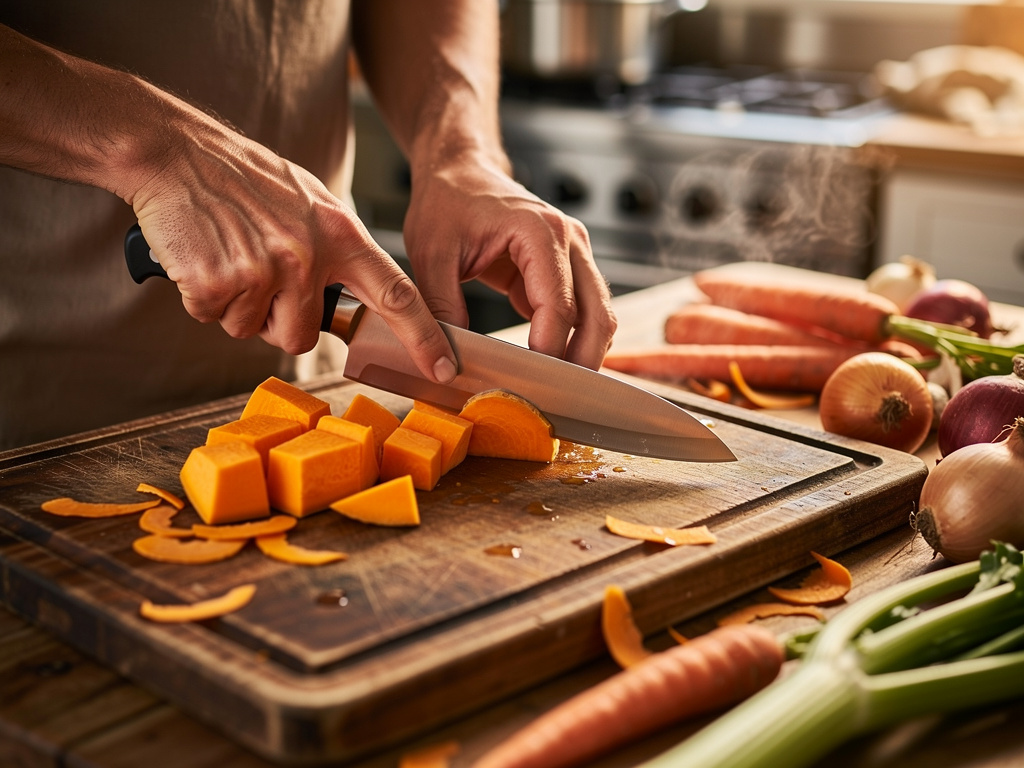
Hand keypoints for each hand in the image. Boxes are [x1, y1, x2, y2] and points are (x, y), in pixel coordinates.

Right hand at [128, 110, 456, 383]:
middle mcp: (308, 256)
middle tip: (257, 276)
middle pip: (302, 336)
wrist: (175, 152)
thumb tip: (351, 297)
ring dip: (238, 308)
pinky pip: (213, 318)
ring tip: (229, 256)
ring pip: (254, 332)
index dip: (424, 337)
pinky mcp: (218, 283)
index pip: (398, 295)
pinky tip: (203, 257)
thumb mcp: (310, 200)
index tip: (443, 369)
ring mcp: (263, 270)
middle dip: (278, 322)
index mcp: (340, 234)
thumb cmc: (244, 178)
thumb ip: (335, 248)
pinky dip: (203, 297)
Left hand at [402, 154, 616, 369]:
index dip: (548, 352)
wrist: (460, 170)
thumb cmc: (447, 202)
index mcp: (540, 231)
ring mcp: (576, 253)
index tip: (528, 385)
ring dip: (584, 355)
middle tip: (555, 400)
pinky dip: (573, 341)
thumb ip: (441, 307)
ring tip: (555, 390)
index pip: (559, 306)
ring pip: (600, 316)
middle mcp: (570, 240)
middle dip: (580, 362)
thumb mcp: (431, 255)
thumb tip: (447, 359)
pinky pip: (583, 312)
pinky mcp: (568, 269)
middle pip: (597, 315)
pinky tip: (548, 367)